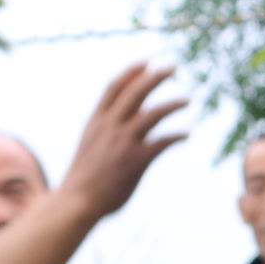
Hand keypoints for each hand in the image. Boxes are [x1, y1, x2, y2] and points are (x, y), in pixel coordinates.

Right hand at [59, 64, 188, 218]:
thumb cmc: (85, 177)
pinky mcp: (135, 161)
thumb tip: (134, 114)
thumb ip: (108, 128)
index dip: (131, 72)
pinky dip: (176, 136)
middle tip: (173, 66)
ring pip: (152, 113)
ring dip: (172, 104)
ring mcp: (122, 143)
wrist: (76, 202)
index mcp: (96, 121)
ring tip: (188, 99)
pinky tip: (186, 134)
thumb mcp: (91, 144)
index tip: (146, 62)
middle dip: (155, 76)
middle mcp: (109, 127)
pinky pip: (162, 142)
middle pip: (135, 92)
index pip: (114, 88)